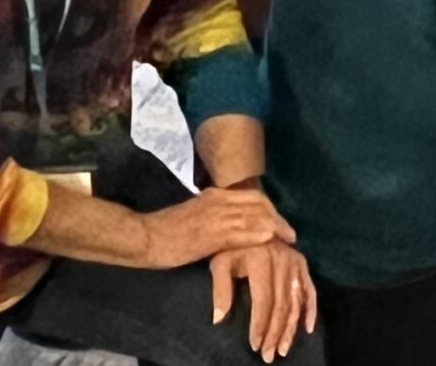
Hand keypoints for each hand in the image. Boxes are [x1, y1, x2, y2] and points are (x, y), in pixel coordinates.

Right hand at [137, 186, 288, 268]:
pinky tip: (270, 240)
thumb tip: (232, 220)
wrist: (146, 236)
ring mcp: (216, 217)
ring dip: (274, 228)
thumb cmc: (167, 227)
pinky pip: (241, 234)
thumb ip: (214, 212)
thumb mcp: (195, 212)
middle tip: (289, 232)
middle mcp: (219, 201)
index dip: (270, 208)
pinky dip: (257, 235)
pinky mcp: (211, 235)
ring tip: (288, 239)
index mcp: (215, 194)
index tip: (279, 220)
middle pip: (259, 205)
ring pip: (254, 218)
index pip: (253, 196)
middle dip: (277, 218)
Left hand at [208, 238, 318, 359]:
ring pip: (296, 301)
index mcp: (262, 260)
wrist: (248, 222)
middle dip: (275, 333)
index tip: (255, 345)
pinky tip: (307, 328)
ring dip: (291, 328)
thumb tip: (218, 319)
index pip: (264, 300)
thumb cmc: (230, 245)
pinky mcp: (302, 263)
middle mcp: (283, 261)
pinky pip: (311, 289)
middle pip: (282, 304)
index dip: (260, 324)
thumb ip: (221, 290)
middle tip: (270, 355)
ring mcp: (295, 261)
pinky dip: (311, 309)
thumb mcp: (220, 262)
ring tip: (283, 349)